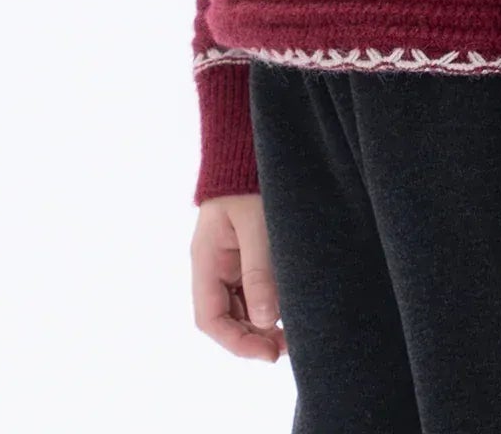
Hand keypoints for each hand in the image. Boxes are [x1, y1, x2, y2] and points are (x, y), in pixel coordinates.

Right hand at [191, 193, 285, 361]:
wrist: (250, 148)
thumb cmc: (249, 180)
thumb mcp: (256, 223)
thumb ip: (259, 269)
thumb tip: (264, 320)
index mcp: (206, 260)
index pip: (209, 318)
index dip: (236, 342)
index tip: (268, 352)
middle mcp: (215, 267)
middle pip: (227, 319)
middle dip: (254, 337)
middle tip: (288, 346)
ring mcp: (231, 263)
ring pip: (243, 309)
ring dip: (263, 326)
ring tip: (294, 334)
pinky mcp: (249, 257)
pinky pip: (255, 292)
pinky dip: (270, 307)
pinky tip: (290, 311)